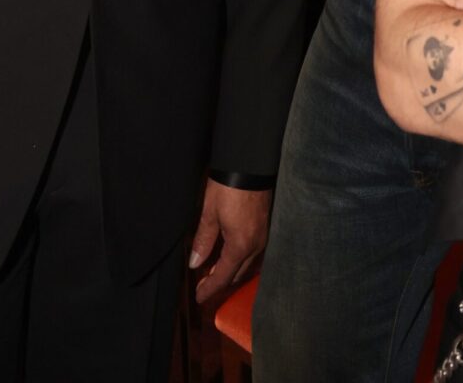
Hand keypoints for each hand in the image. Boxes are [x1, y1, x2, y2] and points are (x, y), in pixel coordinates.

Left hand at [189, 179, 271, 303]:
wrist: (251, 164)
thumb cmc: (228, 188)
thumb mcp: (210, 214)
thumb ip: (204, 241)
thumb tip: (195, 264)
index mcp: (240, 245)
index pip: (223, 276)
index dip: (210, 289)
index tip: (200, 298)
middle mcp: (256, 245)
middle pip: (238, 274)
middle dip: (221, 281)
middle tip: (204, 284)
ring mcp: (264, 236)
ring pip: (248, 264)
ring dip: (232, 270)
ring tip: (216, 271)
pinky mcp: (266, 226)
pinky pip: (254, 253)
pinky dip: (241, 259)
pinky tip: (232, 254)